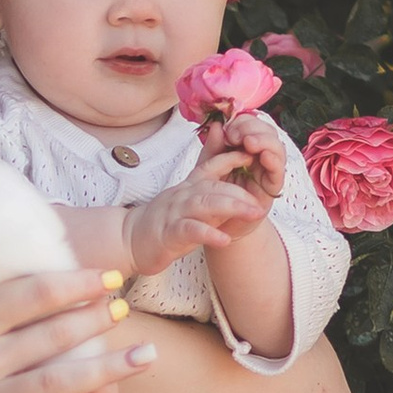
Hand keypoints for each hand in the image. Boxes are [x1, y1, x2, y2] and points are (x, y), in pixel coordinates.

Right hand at [126, 167, 270, 272]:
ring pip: (205, 204)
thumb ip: (206, 186)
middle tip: (264, 200)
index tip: (255, 153)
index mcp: (189, 186)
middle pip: (215, 187)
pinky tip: (224, 240)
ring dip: (232, 206)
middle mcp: (183, 195)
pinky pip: (190, 230)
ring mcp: (175, 213)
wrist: (128, 238)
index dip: (233, 158)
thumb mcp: (185, 199)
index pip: (212, 166)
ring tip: (254, 213)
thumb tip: (230, 180)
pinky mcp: (169, 234)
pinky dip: (208, 233)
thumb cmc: (161, 220)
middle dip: (242, 192)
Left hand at [195, 108, 289, 207]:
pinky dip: (274, 159)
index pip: (250, 123)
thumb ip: (212, 147)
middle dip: (252, 128)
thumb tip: (216, 124)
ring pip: (276, 146)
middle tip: (235, 136)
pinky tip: (264, 156)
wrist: (217, 225)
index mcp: (243, 146)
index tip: (227, 128)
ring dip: (264, 140)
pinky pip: (279, 169)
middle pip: (266, 131)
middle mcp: (259, 155)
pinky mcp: (273, 186)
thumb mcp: (208, 167)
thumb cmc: (214, 193)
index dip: (241, 121)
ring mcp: (267, 169)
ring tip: (249, 143)